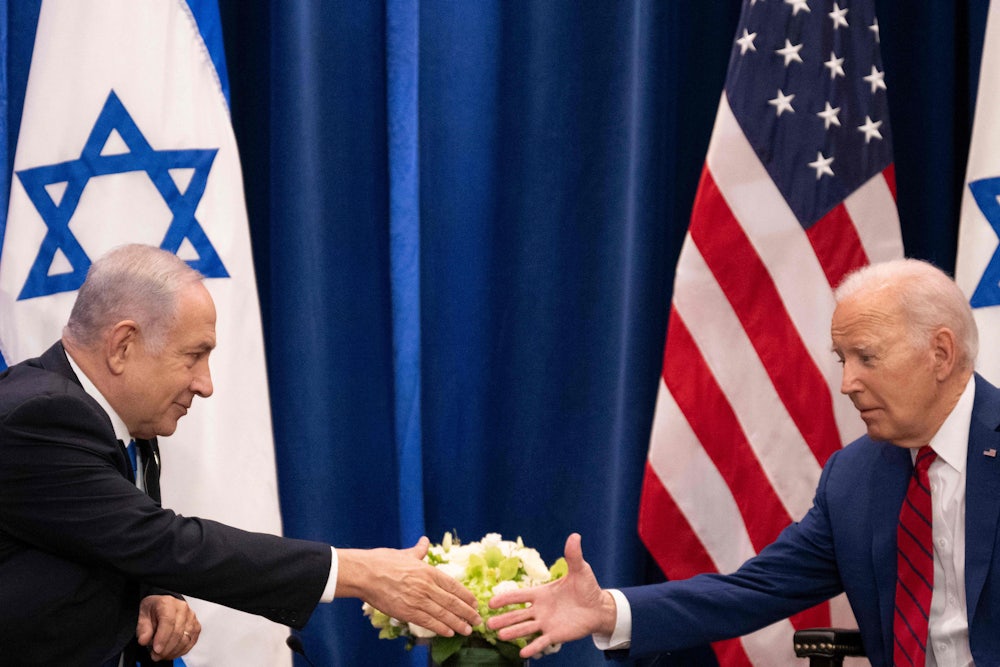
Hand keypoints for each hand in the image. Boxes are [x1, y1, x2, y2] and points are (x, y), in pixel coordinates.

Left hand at [136, 595, 200, 660]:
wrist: (165, 604)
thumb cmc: (154, 609)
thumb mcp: (143, 615)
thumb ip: (143, 628)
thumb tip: (144, 640)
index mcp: (168, 603)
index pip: (168, 622)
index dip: (163, 638)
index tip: (156, 649)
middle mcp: (182, 609)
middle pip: (178, 632)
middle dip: (166, 648)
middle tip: (155, 656)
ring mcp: (191, 618)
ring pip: (185, 639)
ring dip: (173, 651)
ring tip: (162, 655)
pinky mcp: (196, 626)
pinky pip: (191, 642)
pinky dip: (181, 651)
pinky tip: (172, 653)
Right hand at [337, 536, 481, 636]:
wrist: (365, 574)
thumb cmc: (383, 562)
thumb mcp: (405, 554)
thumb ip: (418, 550)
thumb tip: (424, 541)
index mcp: (428, 571)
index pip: (453, 585)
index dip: (466, 596)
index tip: (475, 602)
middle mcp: (427, 586)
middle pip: (452, 602)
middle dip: (467, 612)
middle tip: (478, 619)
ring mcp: (418, 600)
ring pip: (443, 614)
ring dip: (458, 623)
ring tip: (468, 629)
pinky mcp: (407, 612)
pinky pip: (428, 622)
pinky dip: (441, 628)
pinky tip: (450, 632)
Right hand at [486, 533, 616, 657]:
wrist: (599, 608)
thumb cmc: (587, 588)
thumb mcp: (580, 570)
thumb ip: (573, 555)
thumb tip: (575, 535)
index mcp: (541, 593)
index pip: (519, 596)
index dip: (505, 599)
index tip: (491, 602)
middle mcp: (540, 609)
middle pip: (517, 615)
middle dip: (503, 618)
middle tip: (487, 623)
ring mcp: (546, 623)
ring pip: (525, 629)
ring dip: (513, 632)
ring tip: (500, 635)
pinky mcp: (555, 635)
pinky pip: (541, 642)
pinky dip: (532, 647)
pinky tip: (523, 653)